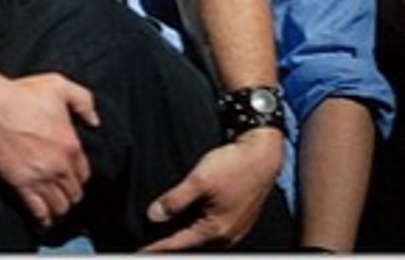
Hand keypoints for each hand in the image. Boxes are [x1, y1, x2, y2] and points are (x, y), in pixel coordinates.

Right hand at [0, 72, 99, 230]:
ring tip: (53, 205)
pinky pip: (38, 212)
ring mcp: (40, 178)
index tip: (70, 175)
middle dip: (69, 193)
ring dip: (57, 207)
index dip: (78, 176)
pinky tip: (42, 220)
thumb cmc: (22, 94)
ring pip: (59, 206)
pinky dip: (42, 219)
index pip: (84, 174)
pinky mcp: (21, 185)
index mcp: (71, 145)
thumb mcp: (59, 86)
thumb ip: (83, 101)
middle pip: (74, 193)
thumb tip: (94, 121)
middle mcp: (60, 166)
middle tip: (61, 190)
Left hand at [141, 128, 283, 250]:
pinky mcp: (239, 218)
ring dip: (184, 237)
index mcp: (215, 230)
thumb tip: (154, 215)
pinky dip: (197, 229)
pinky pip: (212, 230)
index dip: (157, 248)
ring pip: (202, 239)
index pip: (178, 245)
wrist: (264, 154)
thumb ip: (176, 200)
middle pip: (191, 245)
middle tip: (150, 244)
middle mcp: (226, 235)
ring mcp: (235, 228)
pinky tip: (188, 221)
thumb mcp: (200, 180)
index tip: (140, 252)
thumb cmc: (235, 166)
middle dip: (170, 245)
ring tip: (165, 235)